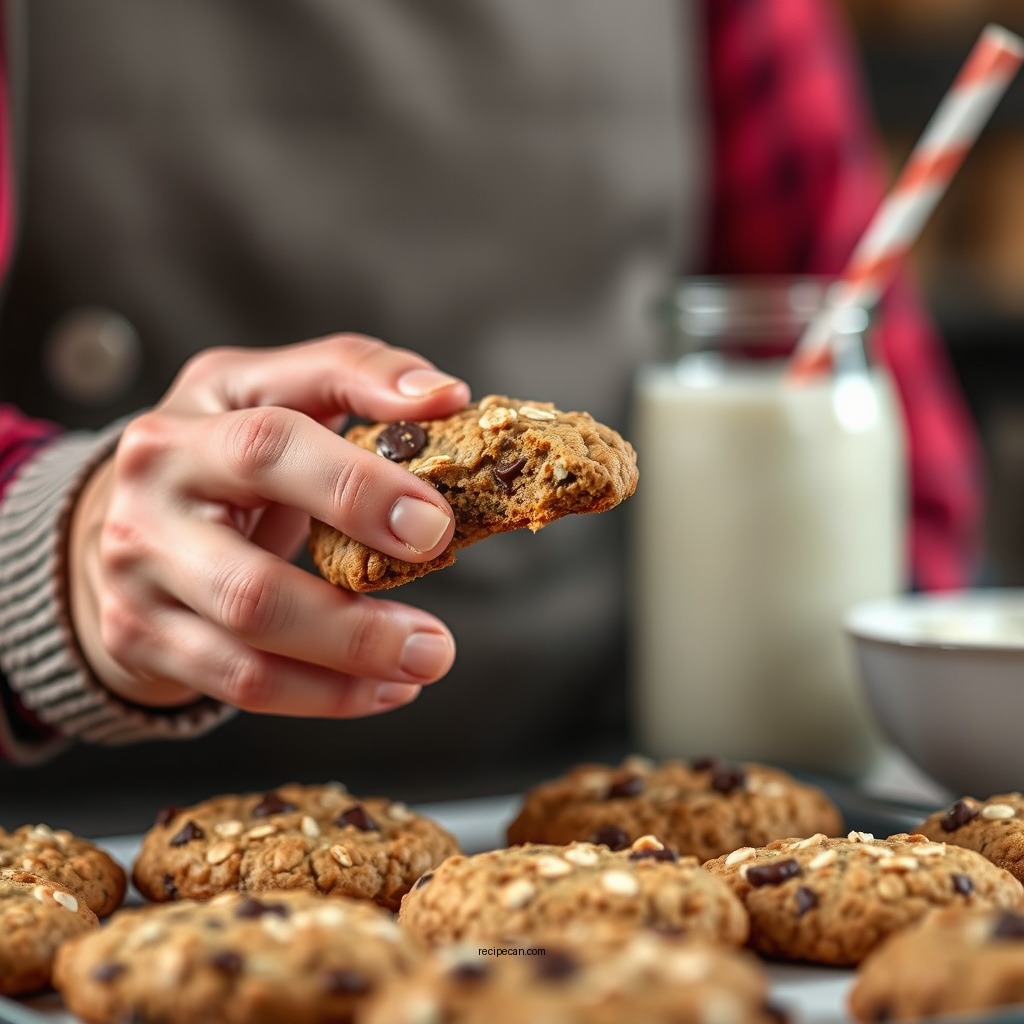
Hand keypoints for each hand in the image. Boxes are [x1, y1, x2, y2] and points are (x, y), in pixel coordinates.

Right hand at [67, 334, 468, 717]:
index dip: (359, 487)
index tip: (436, 523)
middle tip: (436, 640)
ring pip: (248, 649)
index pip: (272, 446)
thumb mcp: (273, 390)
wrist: (125, 509)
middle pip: (249, 584)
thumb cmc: (226, 451)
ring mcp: (138, 577)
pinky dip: (325, 695)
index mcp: (191, 424)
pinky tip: (385, 688)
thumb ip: (353, 375)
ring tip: (428, 662)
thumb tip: (444, 396)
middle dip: (352, 621)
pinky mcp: (139, 637)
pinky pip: (241, 683)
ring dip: (350, 665)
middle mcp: (151, 501)